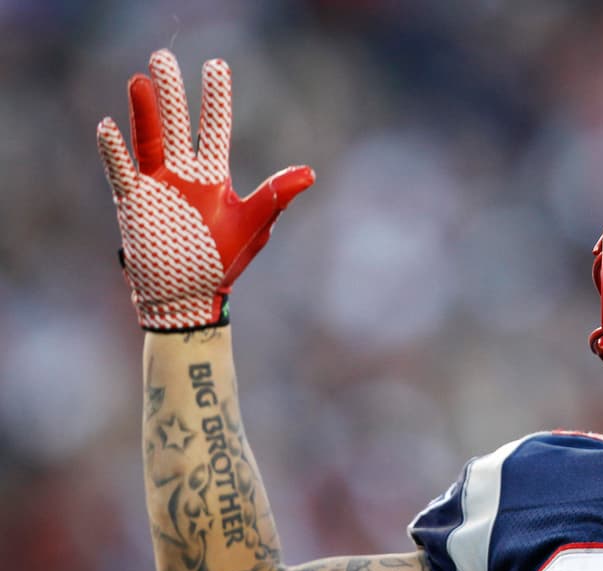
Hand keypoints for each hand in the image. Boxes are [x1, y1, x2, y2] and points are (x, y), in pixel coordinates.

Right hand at [96, 49, 313, 330]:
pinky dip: (115, 153)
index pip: (215, 128)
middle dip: (173, 94)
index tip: (216, 66)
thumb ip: (276, 195)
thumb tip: (310, 172)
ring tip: (139, 80)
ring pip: (148, 140)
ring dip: (144, 112)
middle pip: (176, 125)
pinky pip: (122, 173)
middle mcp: (183, 173)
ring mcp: (156, 186)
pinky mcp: (134, 204)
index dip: (216, 100)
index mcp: (213, 175)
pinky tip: (109, 127)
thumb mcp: (254, 223)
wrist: (189, 296)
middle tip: (164, 57)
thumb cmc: (223, 259)